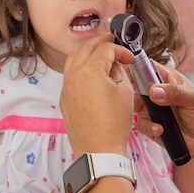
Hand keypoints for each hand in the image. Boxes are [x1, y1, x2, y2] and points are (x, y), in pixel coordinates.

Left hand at [60, 33, 134, 155]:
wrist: (99, 151)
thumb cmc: (114, 124)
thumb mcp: (124, 92)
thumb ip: (119, 71)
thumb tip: (114, 64)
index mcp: (89, 70)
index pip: (106, 49)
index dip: (120, 50)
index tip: (129, 58)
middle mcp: (73, 75)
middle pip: (85, 48)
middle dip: (100, 42)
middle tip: (112, 42)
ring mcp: (66, 87)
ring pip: (73, 59)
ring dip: (87, 51)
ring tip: (100, 52)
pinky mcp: (64, 98)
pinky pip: (69, 74)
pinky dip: (80, 66)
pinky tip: (91, 71)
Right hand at [134, 61, 193, 160]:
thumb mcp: (193, 98)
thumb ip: (174, 92)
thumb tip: (154, 91)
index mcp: (166, 78)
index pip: (146, 67)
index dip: (135, 67)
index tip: (129, 73)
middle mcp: (155, 92)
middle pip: (134, 85)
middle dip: (132, 91)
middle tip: (142, 98)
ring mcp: (151, 109)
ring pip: (134, 105)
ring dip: (143, 111)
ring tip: (157, 118)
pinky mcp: (150, 125)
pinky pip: (141, 124)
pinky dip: (149, 126)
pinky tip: (161, 129)